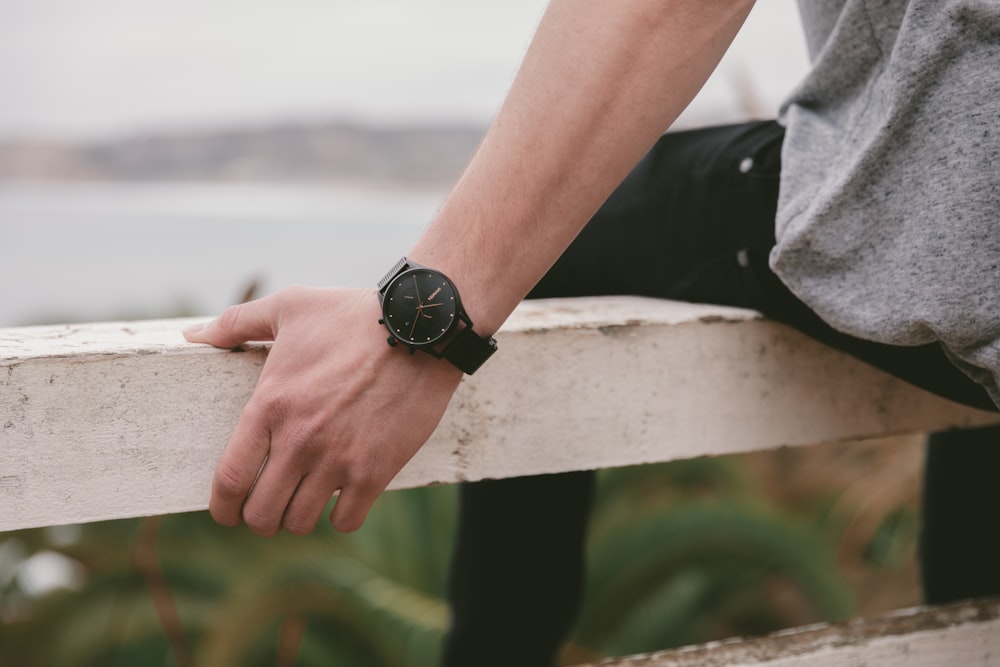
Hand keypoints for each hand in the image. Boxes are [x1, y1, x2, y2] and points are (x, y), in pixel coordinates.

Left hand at [183, 286, 462, 534]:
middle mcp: (299, 439)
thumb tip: (193, 334)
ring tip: (306, 500)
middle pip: (261, 513)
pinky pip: (346, 521)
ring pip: (300, 522)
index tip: (227, 512)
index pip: (229, 479)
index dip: (221, 507)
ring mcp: (339, 459)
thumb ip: (237, 322)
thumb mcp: (291, 306)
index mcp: (271, 405)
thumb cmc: (353, 315)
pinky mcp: (376, 470)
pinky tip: (344, 498)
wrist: (420, 329)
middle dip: (259, 518)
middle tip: (270, 506)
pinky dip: (341, 517)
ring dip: (298, 517)